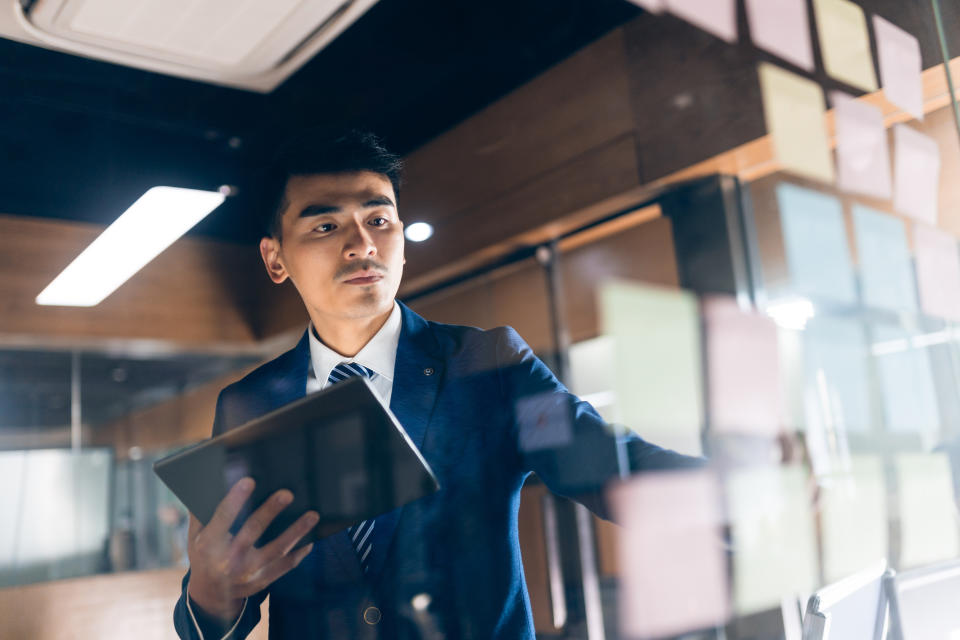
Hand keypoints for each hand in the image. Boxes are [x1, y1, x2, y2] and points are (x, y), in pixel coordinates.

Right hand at [186, 477, 317, 620]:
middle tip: (287, 493)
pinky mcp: (262, 581)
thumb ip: (202, 511)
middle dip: (269, 511)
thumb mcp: (195, 535)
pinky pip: (285, 566)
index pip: (223, 518)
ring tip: (312, 515)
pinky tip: (311, 538)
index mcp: (208, 544)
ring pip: (276, 550)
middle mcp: (227, 560)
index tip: (249, 481)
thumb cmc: (203, 554)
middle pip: (252, 531)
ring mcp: (247, 573)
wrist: (209, 594)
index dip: (236, 499)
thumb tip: (214, 480)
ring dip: (296, 532)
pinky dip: (299, 552)